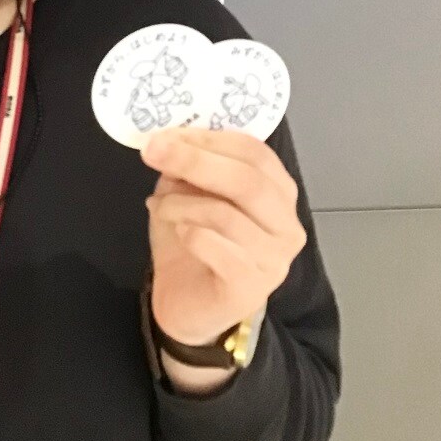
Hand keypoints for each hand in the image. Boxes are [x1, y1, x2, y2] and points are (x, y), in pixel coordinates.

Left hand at [141, 127, 305, 348]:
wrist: (189, 306)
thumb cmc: (195, 242)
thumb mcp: (188, 193)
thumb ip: (187, 167)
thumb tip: (167, 141)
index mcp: (278, 191)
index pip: (254, 153)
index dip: (209, 139)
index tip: (168, 134)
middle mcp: (286, 224)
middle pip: (247, 180)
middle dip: (194, 160)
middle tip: (153, 151)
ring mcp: (273, 259)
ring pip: (226, 213)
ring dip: (180, 203)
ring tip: (158, 205)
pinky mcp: (249, 287)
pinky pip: (212, 246)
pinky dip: (186, 232)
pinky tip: (176, 233)